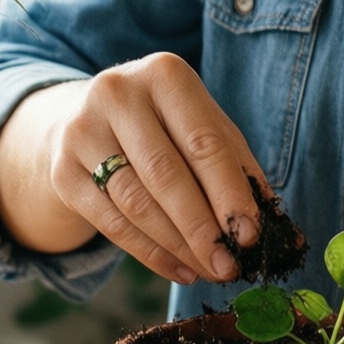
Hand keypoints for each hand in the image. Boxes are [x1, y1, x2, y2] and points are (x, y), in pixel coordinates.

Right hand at [0, 52, 268, 285]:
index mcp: (164, 73)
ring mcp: (82, 131)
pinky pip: (111, 223)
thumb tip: (281, 232)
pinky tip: (179, 269)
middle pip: (166, 174)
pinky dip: (150, 254)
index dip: (229, 192)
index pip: (203, 142)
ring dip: (178, 246)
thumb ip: (239, 169)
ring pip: (136, 203)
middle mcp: (118, 94)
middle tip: (229, 265)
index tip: (251, 234)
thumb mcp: (203, 126)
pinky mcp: (62, 171)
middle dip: (202, 227)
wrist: (85, 116)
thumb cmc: (165, 124)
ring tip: (209, 270)